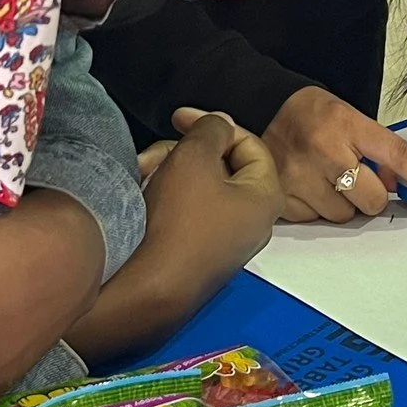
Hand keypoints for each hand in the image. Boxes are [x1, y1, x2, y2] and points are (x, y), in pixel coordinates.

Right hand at [67, 111, 282, 360]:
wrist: (147, 288)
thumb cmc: (178, 220)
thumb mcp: (194, 158)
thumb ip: (210, 130)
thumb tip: (219, 124)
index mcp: (266, 196)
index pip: (249, 144)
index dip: (214, 124)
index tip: (177, 118)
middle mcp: (253, 222)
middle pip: (222, 166)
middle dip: (182, 153)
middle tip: (152, 155)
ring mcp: (226, 242)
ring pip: (199, 188)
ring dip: (168, 174)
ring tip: (140, 177)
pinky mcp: (199, 256)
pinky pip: (187, 213)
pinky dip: (165, 198)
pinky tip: (140, 198)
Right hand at [262, 85, 406, 222]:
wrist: (264, 108)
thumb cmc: (311, 114)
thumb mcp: (350, 118)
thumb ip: (378, 150)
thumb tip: (405, 184)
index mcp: (347, 125)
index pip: (399, 156)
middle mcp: (324, 151)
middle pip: (373, 200)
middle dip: (372, 194)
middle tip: (359, 178)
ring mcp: (300, 177)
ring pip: (345, 215)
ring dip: (344, 204)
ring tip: (328, 179)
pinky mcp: (282, 197)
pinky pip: (316, 220)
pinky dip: (317, 209)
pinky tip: (309, 186)